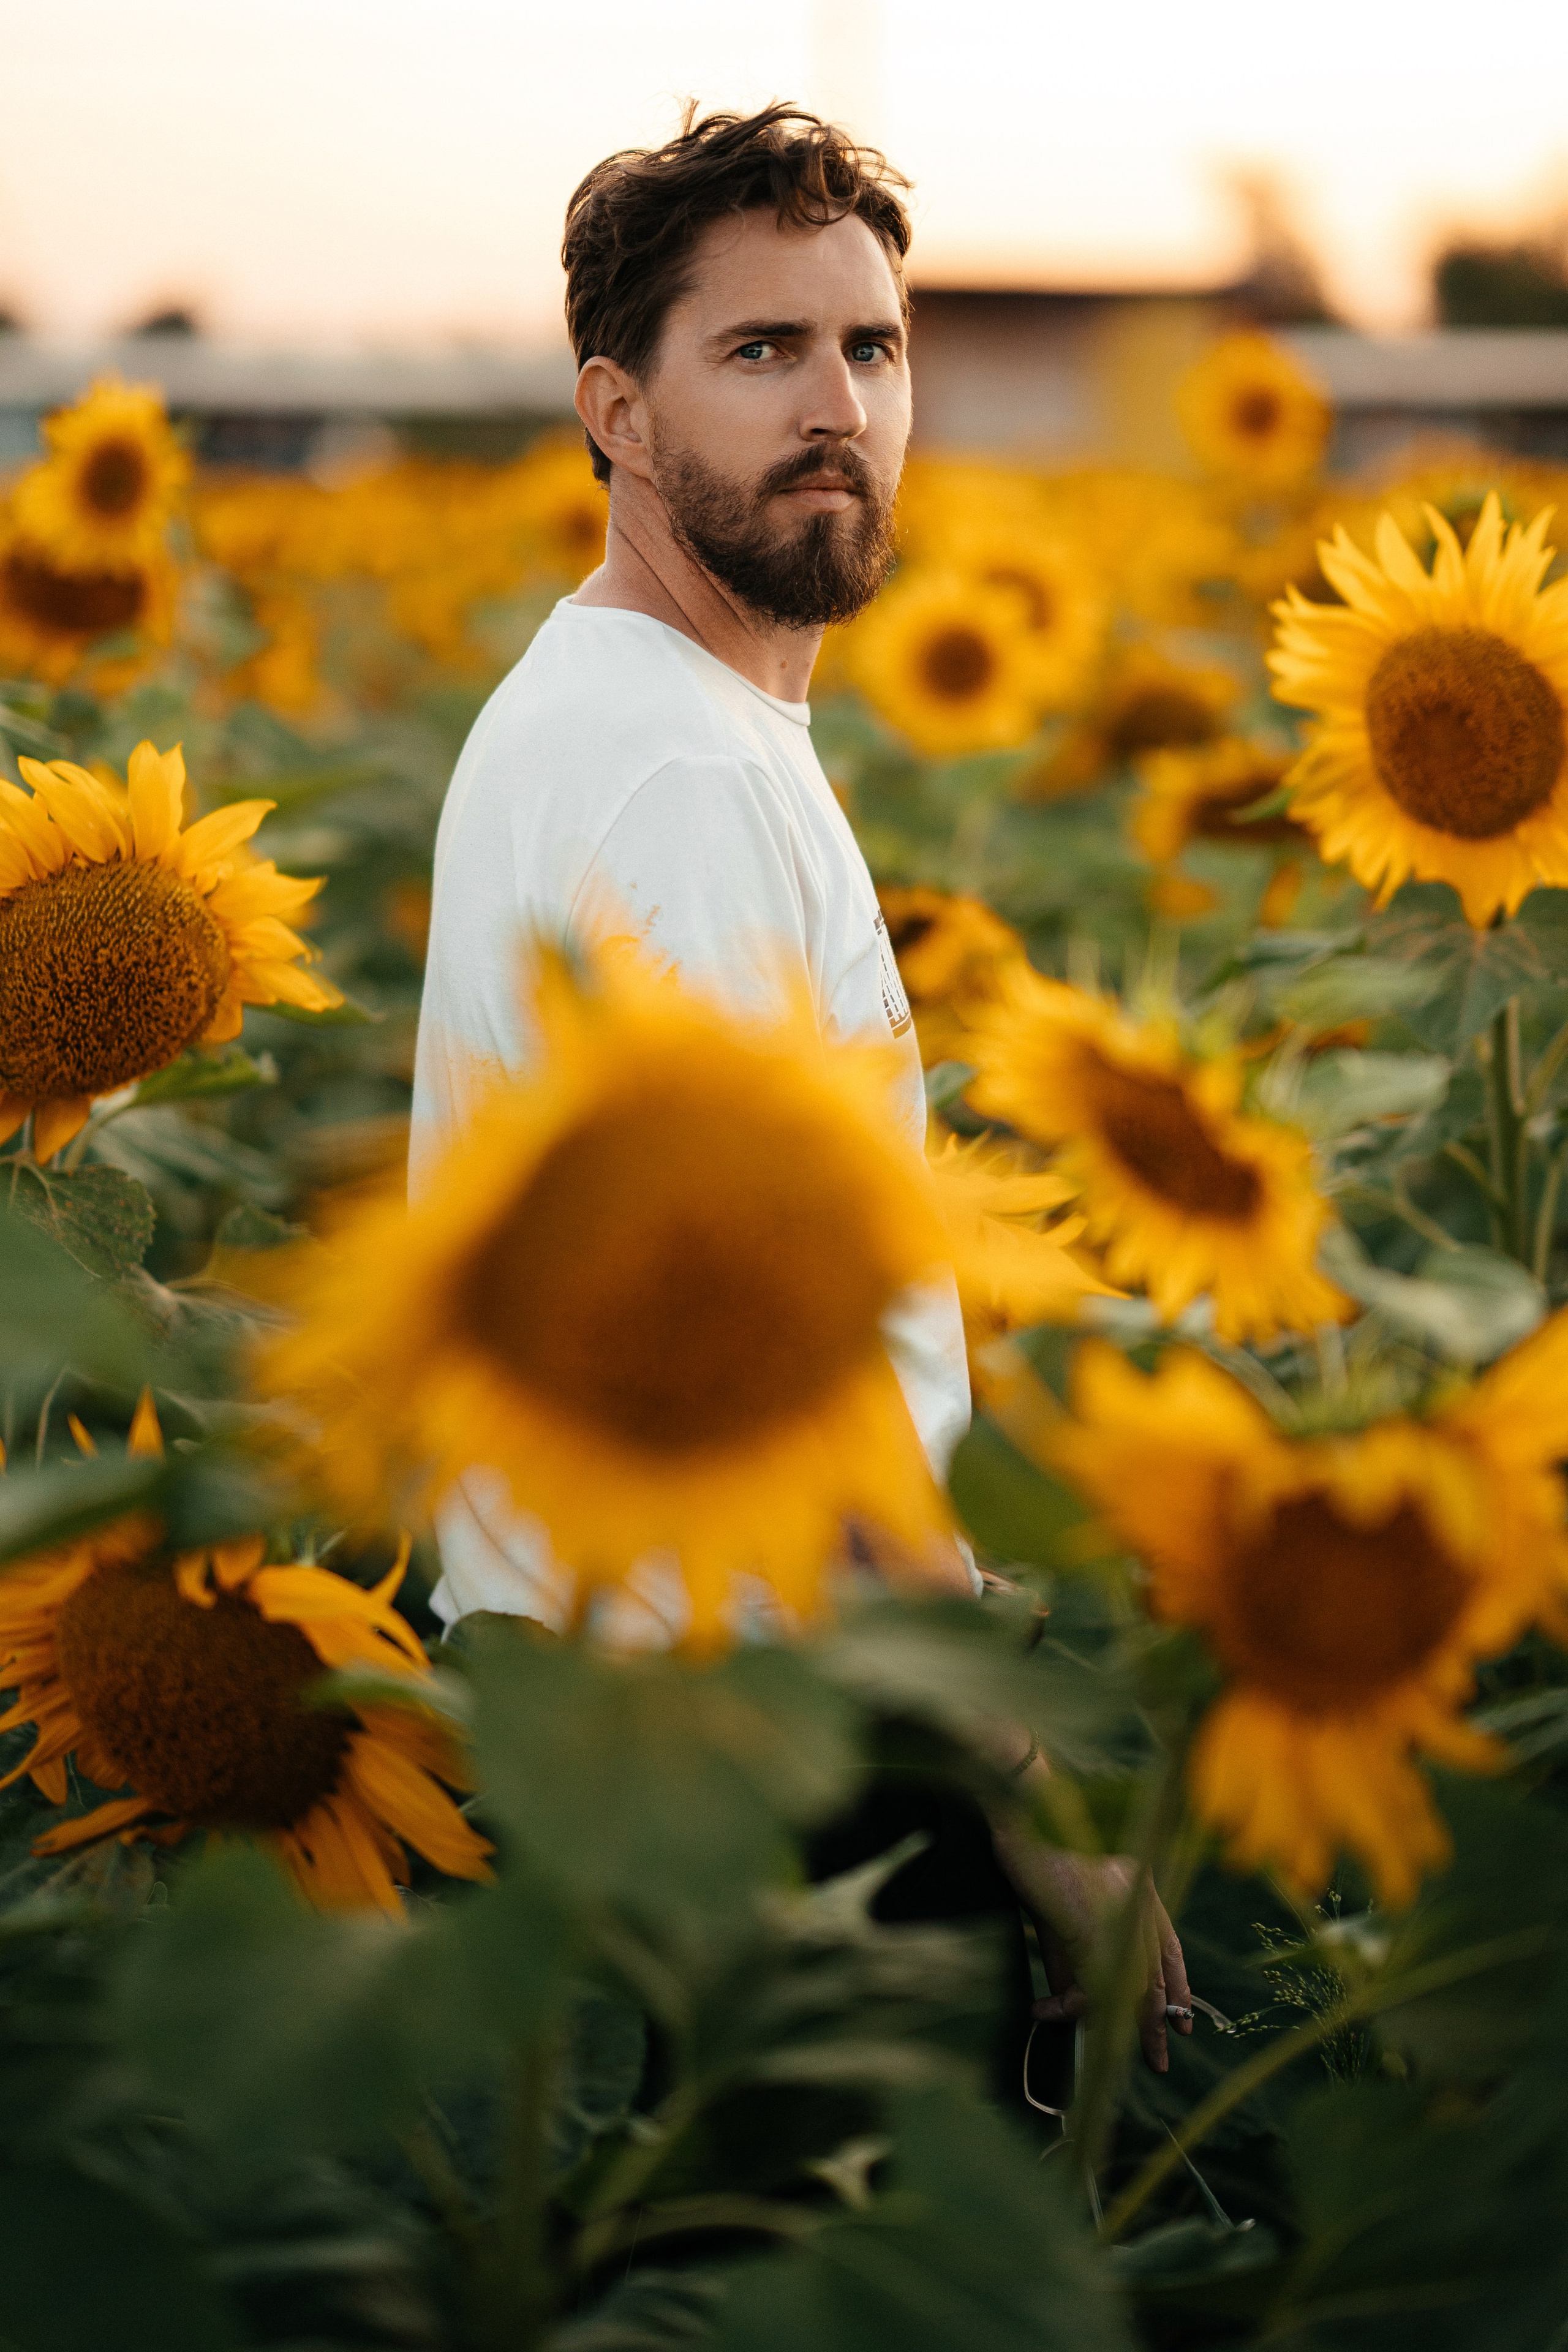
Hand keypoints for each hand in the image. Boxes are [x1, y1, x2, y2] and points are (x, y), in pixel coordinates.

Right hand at [994, 1838, 1192, 2072]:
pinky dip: (1067, 2007)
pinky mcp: (1093, 1930)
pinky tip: (1043, 2010)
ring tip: (1108, 2056)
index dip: (1179, 1988)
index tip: (1181, 2023)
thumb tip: (1084, 2008)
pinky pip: (1090, 1987)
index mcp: (1140, 1886)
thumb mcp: (1067, 1911)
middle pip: (1156, 1976)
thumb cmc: (1036, 1861)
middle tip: (1158, 2058)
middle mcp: (1138, 1899)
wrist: (1018, 1823)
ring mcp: (1119, 1914)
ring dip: (1123, 2028)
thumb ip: (1080, 1956)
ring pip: (1132, 1988)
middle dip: (1157, 2022)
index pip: (1170, 1947)